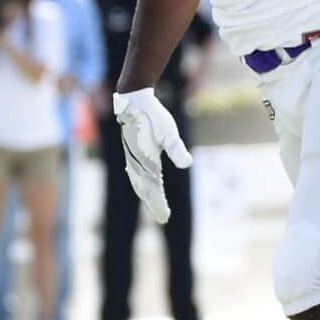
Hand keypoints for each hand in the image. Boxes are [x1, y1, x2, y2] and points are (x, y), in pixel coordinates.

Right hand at [112, 88, 191, 227]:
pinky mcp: (132, 152)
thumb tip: (187, 164)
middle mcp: (136, 162)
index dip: (159, 204)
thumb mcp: (169, 132)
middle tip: (163, 218)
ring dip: (147, 195)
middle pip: (144, 189)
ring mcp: (132, 158)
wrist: (133, 101)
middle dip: (154, 204)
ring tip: (154, 205)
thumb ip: (177, 149)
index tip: (166, 218)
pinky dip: (140, 183)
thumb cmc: (153, 116)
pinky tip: (141, 183)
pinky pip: (135, 174)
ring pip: (138, 182)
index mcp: (146, 161)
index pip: (153, 189)